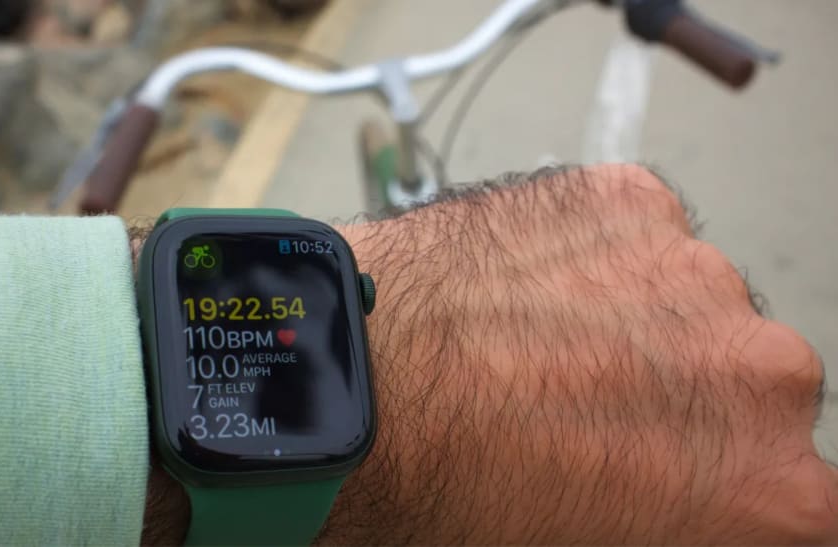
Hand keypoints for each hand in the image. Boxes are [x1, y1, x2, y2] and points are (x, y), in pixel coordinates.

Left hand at [321, 165, 834, 543]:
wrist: (351, 392)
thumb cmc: (442, 497)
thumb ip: (660, 526)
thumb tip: (653, 500)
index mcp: (771, 489)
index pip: (794, 496)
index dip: (722, 488)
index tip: (680, 478)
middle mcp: (760, 371)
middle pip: (745, 389)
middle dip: (681, 401)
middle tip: (589, 412)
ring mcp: (695, 270)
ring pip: (688, 302)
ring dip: (635, 323)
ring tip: (536, 346)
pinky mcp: (628, 198)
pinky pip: (631, 235)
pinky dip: (590, 259)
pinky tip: (520, 291)